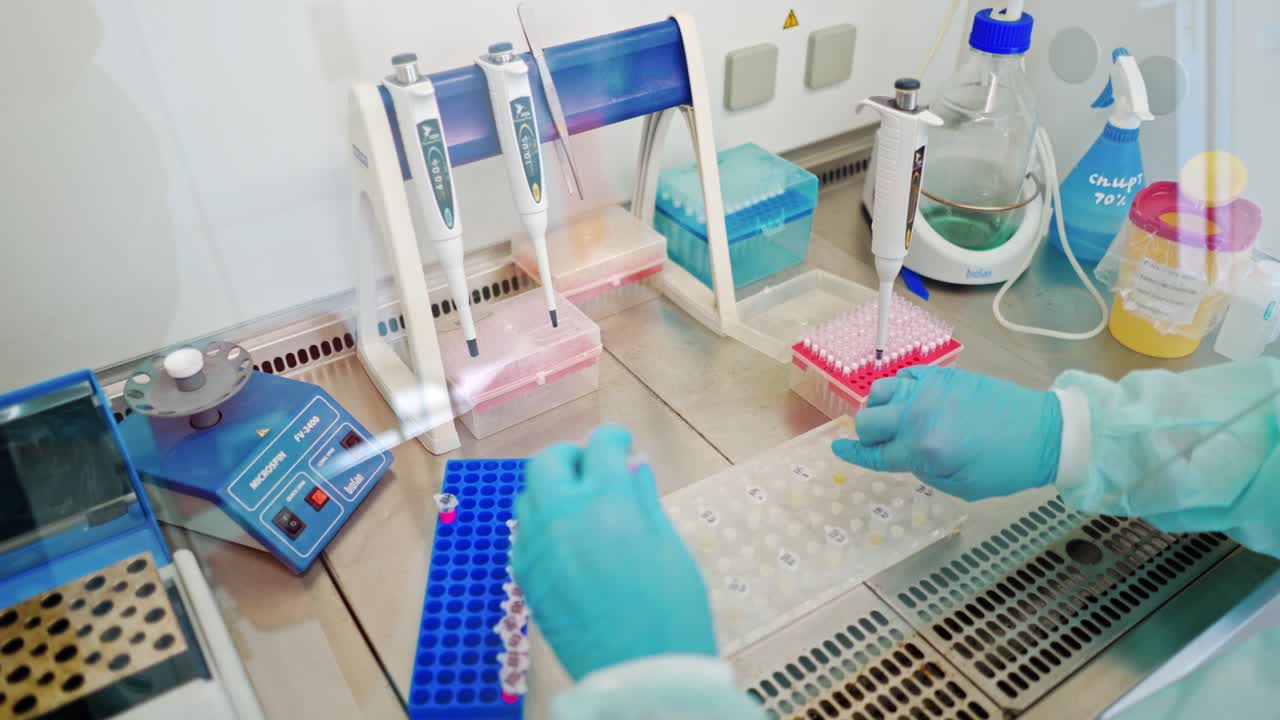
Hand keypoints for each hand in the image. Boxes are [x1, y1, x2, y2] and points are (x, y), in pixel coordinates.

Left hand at [513, 425, 716, 680]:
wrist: (641, 674)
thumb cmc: (671, 609)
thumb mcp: (668, 547)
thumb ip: (644, 500)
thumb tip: (634, 465)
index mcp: (606, 503)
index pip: (600, 447)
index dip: (614, 438)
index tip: (624, 443)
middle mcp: (561, 517)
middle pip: (547, 463)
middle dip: (571, 456)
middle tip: (595, 468)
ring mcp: (537, 548)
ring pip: (528, 495)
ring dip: (551, 488)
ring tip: (580, 503)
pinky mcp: (526, 577)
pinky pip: (524, 533)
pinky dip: (541, 522)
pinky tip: (567, 537)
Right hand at [831, 366, 1061, 500]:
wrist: (1044, 432)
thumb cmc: (1005, 468)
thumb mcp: (960, 487)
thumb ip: (922, 470)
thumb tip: (901, 454)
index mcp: (923, 450)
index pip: (874, 453)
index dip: (853, 454)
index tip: (838, 450)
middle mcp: (919, 416)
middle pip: (868, 420)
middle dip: (867, 435)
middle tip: (880, 442)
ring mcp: (929, 391)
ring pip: (879, 392)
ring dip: (878, 408)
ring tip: (892, 419)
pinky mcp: (942, 375)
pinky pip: (903, 376)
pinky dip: (897, 388)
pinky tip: (908, 400)